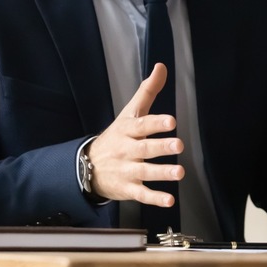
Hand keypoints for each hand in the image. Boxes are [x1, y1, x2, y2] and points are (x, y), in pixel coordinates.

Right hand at [87, 63, 184, 205]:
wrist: (87, 166)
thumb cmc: (117, 135)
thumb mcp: (130, 112)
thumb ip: (148, 91)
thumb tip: (161, 66)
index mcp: (128, 130)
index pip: (143, 125)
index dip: (156, 123)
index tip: (171, 121)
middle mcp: (127, 150)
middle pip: (144, 148)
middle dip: (161, 147)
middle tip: (178, 144)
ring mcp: (127, 170)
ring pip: (145, 172)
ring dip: (162, 173)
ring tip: (179, 172)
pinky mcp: (128, 188)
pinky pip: (142, 194)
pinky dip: (155, 198)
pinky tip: (169, 200)